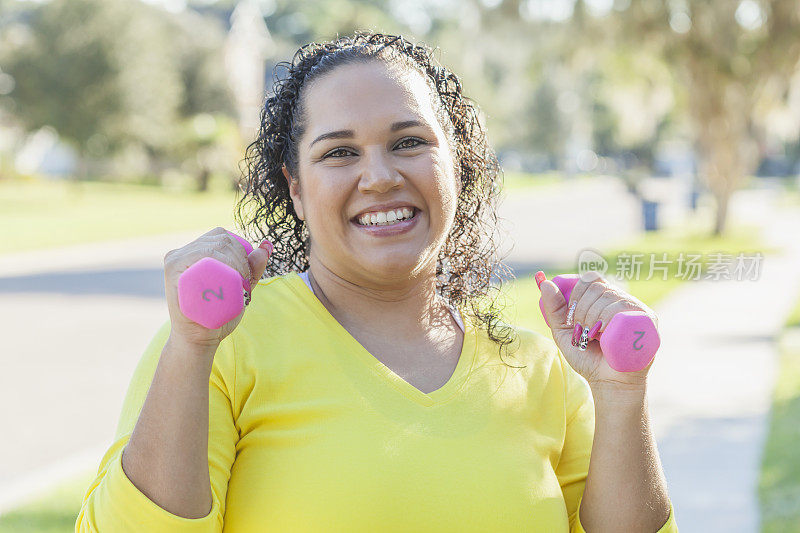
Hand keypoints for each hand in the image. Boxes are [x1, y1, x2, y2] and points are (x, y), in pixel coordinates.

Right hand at [164, 227, 272, 349]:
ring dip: (233, 263)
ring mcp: (175, 260)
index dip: (240, 249)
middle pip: (220, 240)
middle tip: (244, 282)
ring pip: (213, 247)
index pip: (222, 236)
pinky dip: (220, 267)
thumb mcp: (239, 287)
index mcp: (195, 252)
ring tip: (237, 284)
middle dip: (240, 258)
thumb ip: (253, 267)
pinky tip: (228, 281)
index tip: (246, 274)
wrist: (198, 339)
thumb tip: (268, 244)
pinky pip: (202, 259)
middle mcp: (181, 252)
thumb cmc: (217, 313)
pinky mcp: (173, 271)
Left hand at [537, 270, 658, 389]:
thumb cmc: (588, 357)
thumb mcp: (564, 332)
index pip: (590, 279)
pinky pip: (624, 310)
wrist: (608, 382)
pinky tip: (604, 337)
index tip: (572, 316)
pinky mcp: (648, 321)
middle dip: (582, 310)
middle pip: (598, 288)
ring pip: (609, 298)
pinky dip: (608, 322)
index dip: (577, 294)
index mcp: (605, 298)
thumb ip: (553, 308)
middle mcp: (623, 300)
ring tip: (593, 338)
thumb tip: (545, 283)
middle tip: (582, 331)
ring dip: (593, 319)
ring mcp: (637, 309)